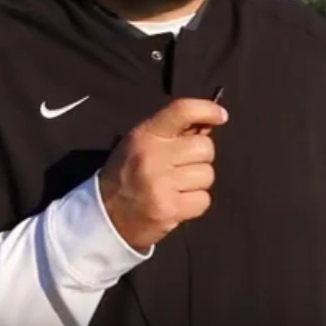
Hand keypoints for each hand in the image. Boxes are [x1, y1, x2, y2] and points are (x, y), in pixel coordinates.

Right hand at [98, 98, 227, 251]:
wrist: (105, 215)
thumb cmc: (128, 174)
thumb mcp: (142, 143)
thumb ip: (173, 131)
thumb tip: (209, 121)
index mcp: (145, 135)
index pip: (182, 110)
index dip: (207, 109)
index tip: (220, 116)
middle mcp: (152, 156)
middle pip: (204, 148)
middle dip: (200, 158)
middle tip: (180, 168)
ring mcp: (160, 183)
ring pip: (207, 175)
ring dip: (197, 183)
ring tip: (175, 187)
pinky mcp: (169, 208)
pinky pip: (203, 200)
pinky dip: (195, 203)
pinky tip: (177, 202)